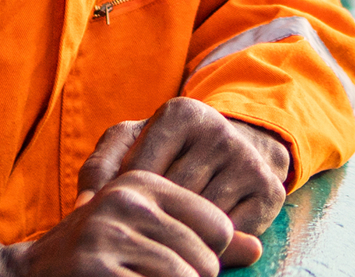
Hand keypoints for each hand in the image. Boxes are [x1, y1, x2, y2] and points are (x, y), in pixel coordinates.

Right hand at [0, 172, 237, 276]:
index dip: (207, 257)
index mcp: (142, 182)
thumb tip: (255, 249)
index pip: (218, 226)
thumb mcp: (147, 232)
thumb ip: (201, 237)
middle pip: (206, 260)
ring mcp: (110, 235)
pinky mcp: (99, 268)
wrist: (26, 275)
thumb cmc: (97, 255)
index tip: (172, 262)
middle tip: (148, 276)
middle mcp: (127, 200)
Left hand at [74, 98, 292, 265]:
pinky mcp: (269, 192)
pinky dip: (212, 241)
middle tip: (149, 226)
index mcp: (181, 113)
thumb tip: (85, 208)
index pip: (140, 173)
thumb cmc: (172, 151)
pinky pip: (230, 234)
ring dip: (183, 231)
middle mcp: (218, 131)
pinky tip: (203, 232)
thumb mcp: (134, 145)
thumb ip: (100, 168)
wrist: (241, 148)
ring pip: (199, 219)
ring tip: (173, 229)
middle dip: (156, 217)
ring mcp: (247, 161)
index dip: (130, 200)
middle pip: (170, 198)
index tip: (129, 209)